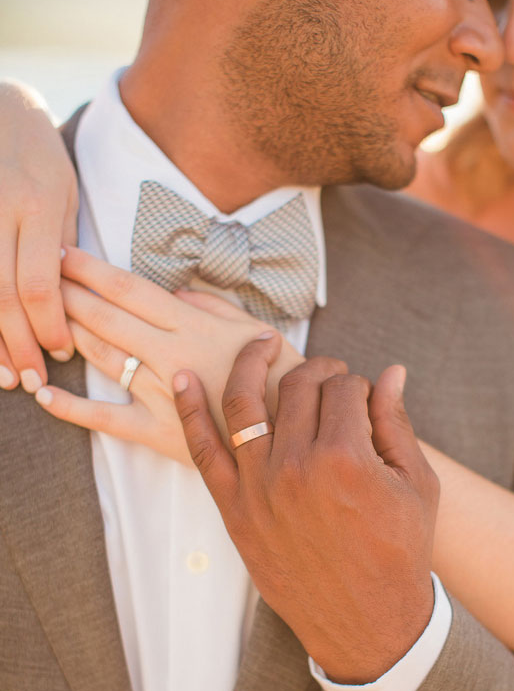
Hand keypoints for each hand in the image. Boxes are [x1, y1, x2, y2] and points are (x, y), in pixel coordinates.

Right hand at [0, 82, 77, 390]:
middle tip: (32, 380)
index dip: (49, 326)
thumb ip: (60, 246)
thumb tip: (63, 303)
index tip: (61, 353)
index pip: (38, 284)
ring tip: (4, 375)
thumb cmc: (37, 155)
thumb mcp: (63, 194)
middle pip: (1, 294)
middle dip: (18, 344)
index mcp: (34, 205)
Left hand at [33, 246, 302, 462]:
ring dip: (66, 335)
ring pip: (102, 358)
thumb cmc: (285, 381)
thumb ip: (215, 308)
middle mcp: (172, 354)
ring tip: (36, 318)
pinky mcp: (159, 433)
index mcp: (194, 326)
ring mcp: (163, 394)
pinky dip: (70, 408)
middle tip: (35, 276)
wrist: (300, 437)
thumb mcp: (259, 332)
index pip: (130, 290)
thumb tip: (177, 292)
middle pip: (106, 317)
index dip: (91, 270)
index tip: (62, 253)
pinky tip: (42, 394)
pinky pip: (105, 420)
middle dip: (66, 293)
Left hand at [174, 335, 439, 683]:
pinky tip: (183, 379)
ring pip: (244, 402)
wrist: (368, 621)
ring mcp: (258, 487)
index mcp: (347, 457)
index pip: (344, 389)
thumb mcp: (417, 486)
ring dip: (249, 363)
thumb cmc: (400, 553)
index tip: (362, 397)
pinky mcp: (233, 510)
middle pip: (297, 387)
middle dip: (317, 370)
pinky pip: (202, 450)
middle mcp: (296, 466)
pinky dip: (189, 411)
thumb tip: (391, 373)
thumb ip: (396, 424)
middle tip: (328, 375)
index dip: (357, 385)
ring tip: (260, 344)